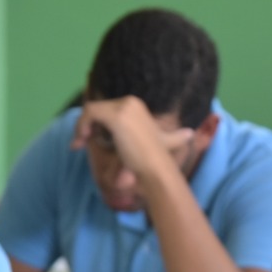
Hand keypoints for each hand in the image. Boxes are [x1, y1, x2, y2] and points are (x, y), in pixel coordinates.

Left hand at [70, 96, 193, 186]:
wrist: (157, 169)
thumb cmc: (159, 159)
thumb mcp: (167, 142)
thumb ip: (176, 137)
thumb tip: (191, 133)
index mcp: (136, 105)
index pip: (106, 109)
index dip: (95, 123)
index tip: (89, 140)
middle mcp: (130, 102)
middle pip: (97, 108)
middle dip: (86, 125)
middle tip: (81, 143)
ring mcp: (123, 108)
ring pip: (90, 111)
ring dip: (81, 127)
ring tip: (80, 144)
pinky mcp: (115, 117)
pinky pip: (89, 114)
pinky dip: (80, 127)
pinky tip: (80, 142)